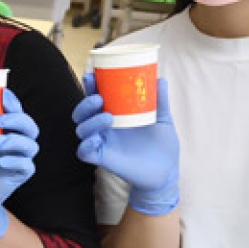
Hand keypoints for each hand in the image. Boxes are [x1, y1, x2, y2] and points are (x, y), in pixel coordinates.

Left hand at [0, 88, 39, 244]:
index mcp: (1, 133)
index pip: (15, 113)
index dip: (13, 102)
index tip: (3, 95)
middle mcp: (13, 145)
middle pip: (29, 126)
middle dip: (18, 119)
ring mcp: (16, 162)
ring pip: (31, 145)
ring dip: (13, 140)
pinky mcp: (16, 178)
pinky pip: (26, 167)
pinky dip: (14, 161)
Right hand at [72, 74, 179, 216]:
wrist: (166, 172)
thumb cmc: (163, 145)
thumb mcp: (163, 119)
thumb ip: (160, 101)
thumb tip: (160, 79)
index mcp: (116, 114)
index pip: (97, 97)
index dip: (91, 86)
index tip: (92, 75)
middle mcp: (105, 127)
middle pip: (83, 112)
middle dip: (85, 103)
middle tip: (99, 98)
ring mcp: (102, 143)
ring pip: (82, 129)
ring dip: (89, 121)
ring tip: (108, 117)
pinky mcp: (102, 158)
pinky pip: (84, 151)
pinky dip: (85, 144)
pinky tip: (95, 139)